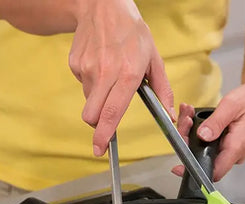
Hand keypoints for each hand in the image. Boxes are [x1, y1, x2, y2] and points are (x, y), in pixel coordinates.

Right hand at [69, 0, 174, 155]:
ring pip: (88, 101)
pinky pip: (82, 85)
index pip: (111, 112)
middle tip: (106, 120)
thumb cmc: (132, 32)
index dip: (104, 134)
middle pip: (91, 115)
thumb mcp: (154, 59)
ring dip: (98, 100)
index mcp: (127, 74)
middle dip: (97, 125)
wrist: (102, 5)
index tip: (100, 148)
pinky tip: (101, 67)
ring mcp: (86, 68)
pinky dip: (92, 84)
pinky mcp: (75, 64)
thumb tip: (169, 115)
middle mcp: (104, 72)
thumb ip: (162, 90)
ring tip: (110, 79)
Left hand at [173, 79, 244, 180]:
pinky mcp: (228, 145)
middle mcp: (234, 153)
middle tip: (184, 119)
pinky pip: (210, 143)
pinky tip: (194, 116)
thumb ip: (216, 122)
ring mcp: (231, 150)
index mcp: (237, 147)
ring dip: (191, 134)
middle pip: (204, 159)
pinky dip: (200, 131)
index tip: (179, 166)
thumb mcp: (233, 104)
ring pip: (205, 150)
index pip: (214, 171)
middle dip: (188, 141)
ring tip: (188, 113)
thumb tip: (202, 136)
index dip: (195, 170)